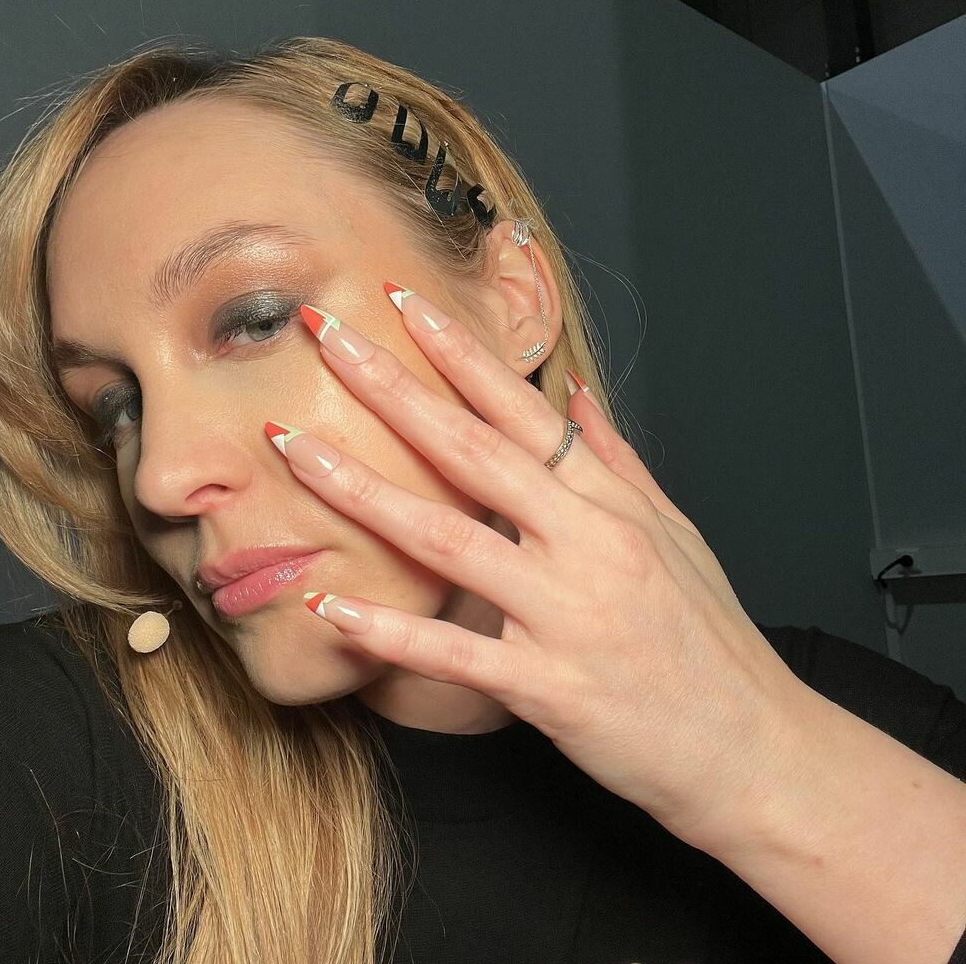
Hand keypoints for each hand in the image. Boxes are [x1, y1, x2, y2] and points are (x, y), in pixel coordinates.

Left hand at [264, 281, 799, 848]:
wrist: (756, 747)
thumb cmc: (711, 640)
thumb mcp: (675, 533)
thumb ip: (617, 460)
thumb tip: (574, 394)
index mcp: (613, 503)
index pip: (523, 409)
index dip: (460, 352)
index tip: (404, 303)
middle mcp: (590, 544)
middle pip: (473, 451)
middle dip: (394, 388)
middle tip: (330, 337)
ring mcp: (569, 614)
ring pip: (450, 539)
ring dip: (363, 490)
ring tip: (294, 448)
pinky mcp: (551, 689)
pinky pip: (456, 654)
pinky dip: (390, 632)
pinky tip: (329, 607)